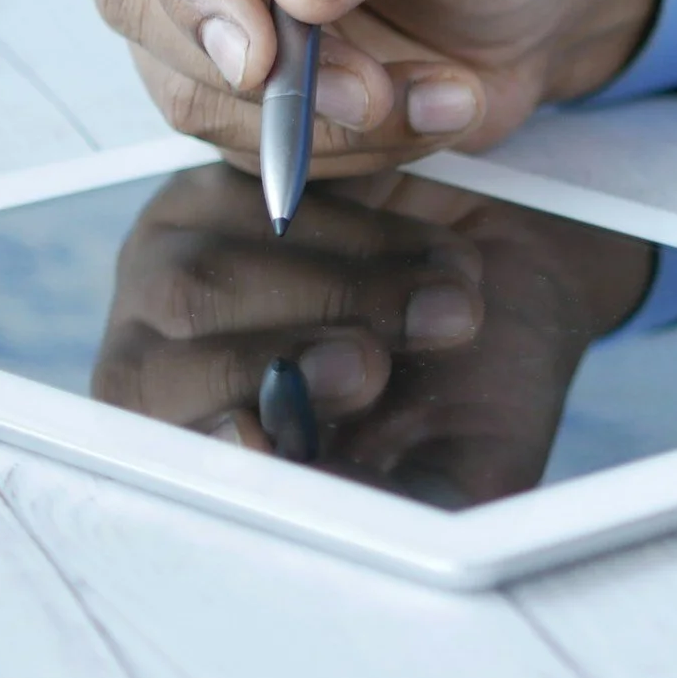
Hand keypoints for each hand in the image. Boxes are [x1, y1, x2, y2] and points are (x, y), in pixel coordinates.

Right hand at [91, 0, 662, 173]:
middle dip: (268, 72)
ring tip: (439, 89)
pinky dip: (343, 143)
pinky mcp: (223, 73)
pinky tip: (424, 102)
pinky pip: (243, 139)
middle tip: (378, 90)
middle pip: (142, 2)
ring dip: (322, 118)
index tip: (260, 57)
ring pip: (190, 89)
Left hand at [92, 162, 655, 505]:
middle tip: (372, 368)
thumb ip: (394, 502)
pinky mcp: (229, 174)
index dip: (197, 448)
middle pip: (144, 375)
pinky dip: (356, 228)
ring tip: (449, 305)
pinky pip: (257, 196)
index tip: (263, 440)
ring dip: (341, 295)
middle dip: (265, 370)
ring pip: (200, 281)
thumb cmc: (484, 381)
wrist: (532, 263)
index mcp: (203, 450)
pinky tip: (430, 250)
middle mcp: (164, 358)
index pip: (147, 461)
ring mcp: (180, 257)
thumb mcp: (461, 463)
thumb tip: (313, 501)